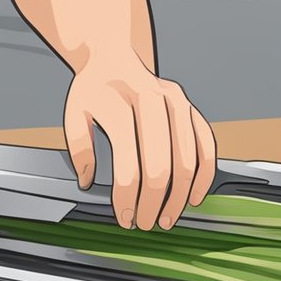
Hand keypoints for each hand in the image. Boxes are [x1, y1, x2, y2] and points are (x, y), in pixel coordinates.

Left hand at [63, 57, 216, 230]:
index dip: (127, 199)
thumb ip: (79, 149)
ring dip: (180, 197)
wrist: (113, 56)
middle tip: (146, 223)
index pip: (127, 165)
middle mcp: (153, 101)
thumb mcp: (74, 113)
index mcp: (121, 105)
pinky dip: (204, 174)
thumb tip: (88, 181)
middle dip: (154, 203)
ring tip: (167, 218)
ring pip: (187, 160)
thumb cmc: (94, 89)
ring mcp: (177, 103)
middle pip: (160, 167)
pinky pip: (206, 146)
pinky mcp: (191, 108)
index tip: (124, 218)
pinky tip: (195, 196)